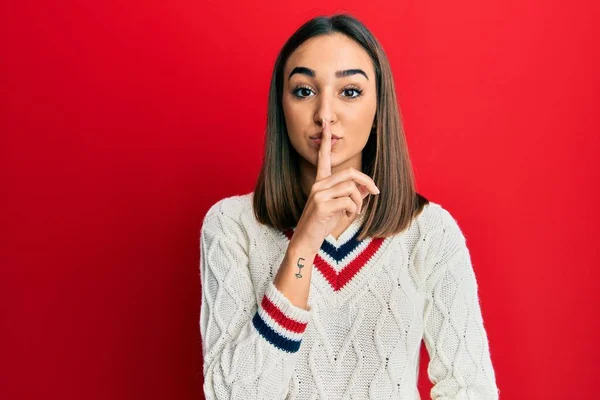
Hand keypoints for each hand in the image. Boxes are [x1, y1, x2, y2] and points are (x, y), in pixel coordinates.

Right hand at [292, 119, 379, 252]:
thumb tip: (369, 187)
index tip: (325, 125)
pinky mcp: (321, 205)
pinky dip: (353, 210)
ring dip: (359, 202)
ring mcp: (318, 194)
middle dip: (367, 182)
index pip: (323, 158)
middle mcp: (318, 185)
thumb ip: (353, 195)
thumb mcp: (340, 207)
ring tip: (353, 212)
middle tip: (376, 192)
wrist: (306, 241)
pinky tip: (347, 216)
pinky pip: (348, 201)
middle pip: (350, 173)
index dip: (325, 141)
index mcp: (320, 182)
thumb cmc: (322, 224)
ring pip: (351, 189)